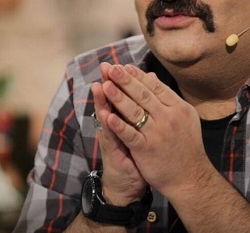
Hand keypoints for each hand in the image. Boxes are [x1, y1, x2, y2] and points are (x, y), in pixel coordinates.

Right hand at [91, 63, 146, 205]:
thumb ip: (142, 108)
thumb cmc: (136, 153)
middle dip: (110, 84)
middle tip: (105, 67)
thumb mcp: (140, 129)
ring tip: (99, 85)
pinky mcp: (114, 154)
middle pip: (111, 101)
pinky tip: (106, 115)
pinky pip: (111, 139)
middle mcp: (115, 126)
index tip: (119, 63)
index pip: (122, 95)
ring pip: (107, 117)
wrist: (129, 186)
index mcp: (124, 119)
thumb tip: (150, 83)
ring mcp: (113, 139)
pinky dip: (109, 127)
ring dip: (103, 101)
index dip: (121, 80)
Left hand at [101, 63, 212, 196]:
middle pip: (143, 95)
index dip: (137, 76)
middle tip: (110, 68)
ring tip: (105, 85)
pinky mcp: (147, 149)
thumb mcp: (184, 117)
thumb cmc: (187, 145)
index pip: (155, 87)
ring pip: (134, 111)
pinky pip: (130, 134)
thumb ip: (167, 98)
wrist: (190, 176)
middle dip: (125, 81)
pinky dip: (118, 125)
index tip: (124, 67)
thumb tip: (152, 77)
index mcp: (179, 107)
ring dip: (118, 97)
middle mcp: (169, 117)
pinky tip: (107, 116)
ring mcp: (158, 133)